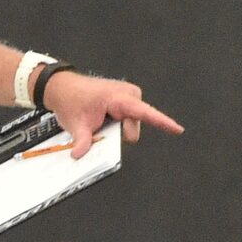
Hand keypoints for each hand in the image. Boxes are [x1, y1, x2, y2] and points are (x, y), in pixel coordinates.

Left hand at [47, 70, 183, 157]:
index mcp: (117, 97)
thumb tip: (80, 155)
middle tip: (101, 127)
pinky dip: (118, 123)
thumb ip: (82, 141)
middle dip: (120, 132)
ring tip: (100, 119)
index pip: (144, 113)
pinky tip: (104, 118)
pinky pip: (129, 118)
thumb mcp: (75, 124)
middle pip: (134, 125)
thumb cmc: (72, 100)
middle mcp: (127, 94)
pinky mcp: (126, 100)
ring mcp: (128, 96)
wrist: (64, 87)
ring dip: (118, 127)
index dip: (162, 122)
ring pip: (132, 123)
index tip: (177, 130)